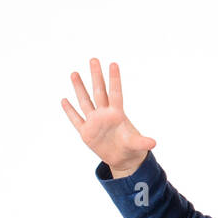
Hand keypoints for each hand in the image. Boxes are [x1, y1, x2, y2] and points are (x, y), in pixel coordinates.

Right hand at [61, 59, 155, 177]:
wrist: (122, 158)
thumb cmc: (131, 147)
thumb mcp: (136, 145)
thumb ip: (142, 142)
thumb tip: (153, 143)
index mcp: (117, 115)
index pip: (115, 93)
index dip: (114, 79)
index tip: (113, 64)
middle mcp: (104, 115)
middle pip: (99, 92)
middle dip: (96, 76)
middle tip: (93, 59)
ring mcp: (94, 122)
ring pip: (85, 102)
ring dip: (79, 88)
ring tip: (74, 73)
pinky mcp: (86, 133)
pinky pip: (76, 120)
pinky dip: (70, 111)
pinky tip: (64, 100)